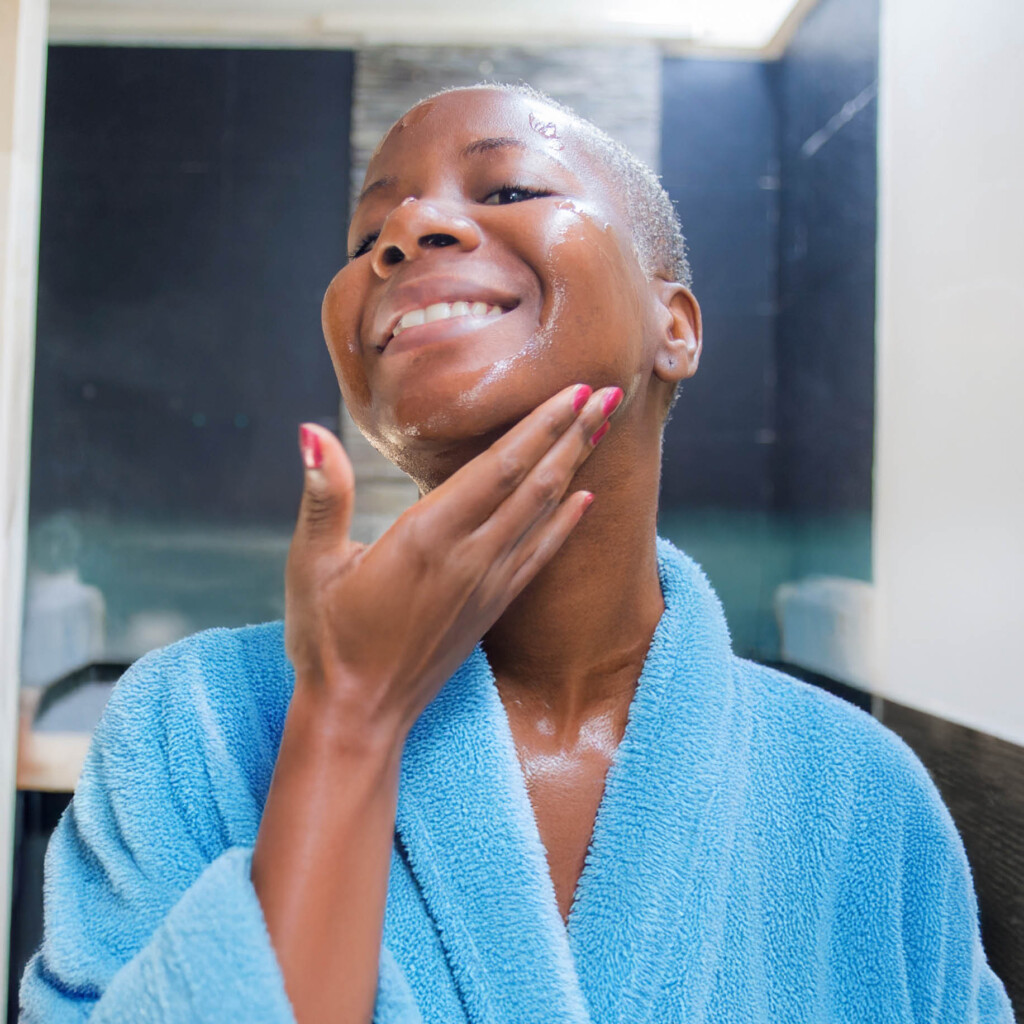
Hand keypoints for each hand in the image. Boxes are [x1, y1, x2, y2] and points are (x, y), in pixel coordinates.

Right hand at [284, 382, 622, 742]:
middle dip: (573, 435)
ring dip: (575, 468)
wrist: (360, 716)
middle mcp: (469, 556)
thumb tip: (312, 431)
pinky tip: (583, 501)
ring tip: (603, 429)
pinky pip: (539, 556)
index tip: (574, 391)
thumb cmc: (327, 639)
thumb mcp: (312, 563)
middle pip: (534, 483)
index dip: (540, 426)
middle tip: (609, 393)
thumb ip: (323, 495)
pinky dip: (564, 525)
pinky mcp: (492, 607)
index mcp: (427, 537)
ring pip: (542, 514)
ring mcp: (487, 584)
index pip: (499, 467)